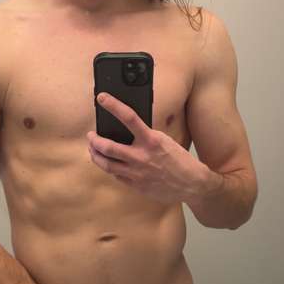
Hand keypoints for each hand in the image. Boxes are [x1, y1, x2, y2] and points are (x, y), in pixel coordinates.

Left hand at [87, 92, 213, 203]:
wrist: (192, 184)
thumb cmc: (180, 161)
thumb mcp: (164, 141)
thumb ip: (146, 136)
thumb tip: (128, 130)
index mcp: (151, 140)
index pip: (128, 118)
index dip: (113, 106)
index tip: (102, 98)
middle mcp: (141, 156)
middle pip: (107, 147)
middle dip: (94, 141)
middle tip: (91, 136)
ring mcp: (137, 173)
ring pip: (106, 164)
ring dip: (96, 156)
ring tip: (93, 150)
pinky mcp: (136, 186)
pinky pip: (116, 176)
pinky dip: (111, 169)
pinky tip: (110, 164)